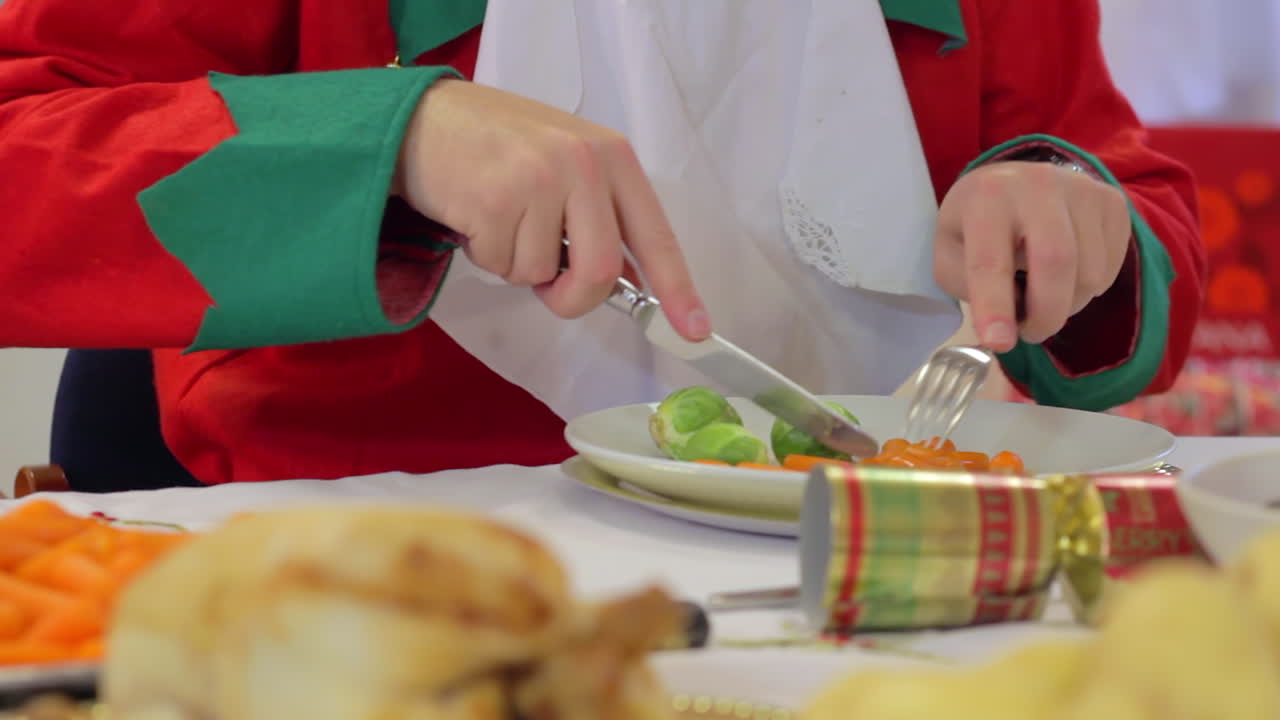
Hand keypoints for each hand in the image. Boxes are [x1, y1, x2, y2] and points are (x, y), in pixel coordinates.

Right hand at [394, 79, 709, 340]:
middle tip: (549, 288)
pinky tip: (475, 214)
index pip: (655, 234)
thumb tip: (627, 280)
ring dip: (516, 265)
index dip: (677, 289)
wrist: (424, 119)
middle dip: (573, 297)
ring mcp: (538, 180)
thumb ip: (600, 216)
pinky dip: (486, 255)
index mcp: (612, 157)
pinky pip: (501, 266)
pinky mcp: (493, 201)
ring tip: (499, 218)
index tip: (695, 330)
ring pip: (541, 274)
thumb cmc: (500, 147)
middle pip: (600, 270)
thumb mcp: (566, 165)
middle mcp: (582, 163)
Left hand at [934, 160, 1131, 352]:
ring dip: (1068, 304)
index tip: (1000, 343)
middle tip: (1030, 332)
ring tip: (1042, 294)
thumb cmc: (977, 226)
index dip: (995, 307)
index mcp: (986, 197)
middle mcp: (1037, 184)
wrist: (1014, 183)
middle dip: (1046, 314)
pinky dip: (1088, 288)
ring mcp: (1081, 189)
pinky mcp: (1111, 202)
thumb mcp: (951, 253)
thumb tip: (1005, 324)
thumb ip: (969, 287)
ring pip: (1090, 272)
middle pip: (1057, 262)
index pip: (991, 260)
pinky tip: (1066, 274)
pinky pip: (1111, 266)